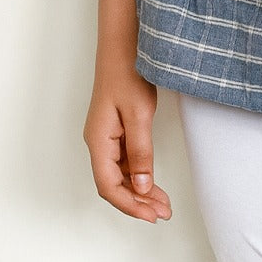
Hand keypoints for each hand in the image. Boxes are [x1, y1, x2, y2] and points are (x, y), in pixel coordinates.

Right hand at [83, 56, 172, 222]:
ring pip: (120, 175)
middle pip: (113, 184)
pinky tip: (153, 182)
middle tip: (163, 213)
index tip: (151, 215)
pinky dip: (140, 174)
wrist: (123, 46)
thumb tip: (141, 187)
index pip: (108, 186)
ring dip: (140, 191)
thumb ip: (140, 152)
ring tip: (163, 203)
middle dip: (137, 202)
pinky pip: (125, 161)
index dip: (129, 205)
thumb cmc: (128, 74)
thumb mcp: (139, 114)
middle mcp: (99, 142)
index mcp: (98, 140)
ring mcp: (107, 137)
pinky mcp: (116, 130)